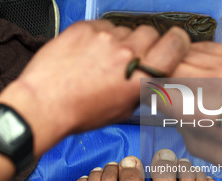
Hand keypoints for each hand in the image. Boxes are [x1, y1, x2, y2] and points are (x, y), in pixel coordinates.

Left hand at [0, 20, 189, 155]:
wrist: (44, 104)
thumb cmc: (79, 113)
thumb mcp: (120, 111)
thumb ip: (140, 90)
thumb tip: (147, 78)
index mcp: (140, 78)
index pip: (175, 44)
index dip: (177, 42)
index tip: (172, 43)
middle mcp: (127, 54)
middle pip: (150, 32)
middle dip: (144, 43)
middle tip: (128, 56)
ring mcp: (105, 38)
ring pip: (125, 29)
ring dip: (119, 40)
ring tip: (101, 58)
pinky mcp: (85, 28)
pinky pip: (102, 25)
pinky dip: (99, 35)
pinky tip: (87, 51)